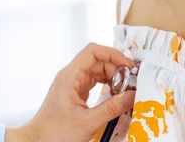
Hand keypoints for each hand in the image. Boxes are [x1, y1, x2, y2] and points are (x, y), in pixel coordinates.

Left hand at [6, 43, 136, 141]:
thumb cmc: (53, 133)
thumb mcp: (87, 122)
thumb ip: (111, 108)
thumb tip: (131, 96)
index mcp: (69, 76)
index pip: (93, 52)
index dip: (113, 54)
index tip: (128, 65)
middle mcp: (70, 76)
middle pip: (98, 61)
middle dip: (116, 69)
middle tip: (130, 83)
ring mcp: (73, 84)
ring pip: (97, 71)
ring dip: (112, 78)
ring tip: (124, 90)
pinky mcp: (75, 93)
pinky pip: (94, 82)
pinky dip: (107, 86)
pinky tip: (115, 96)